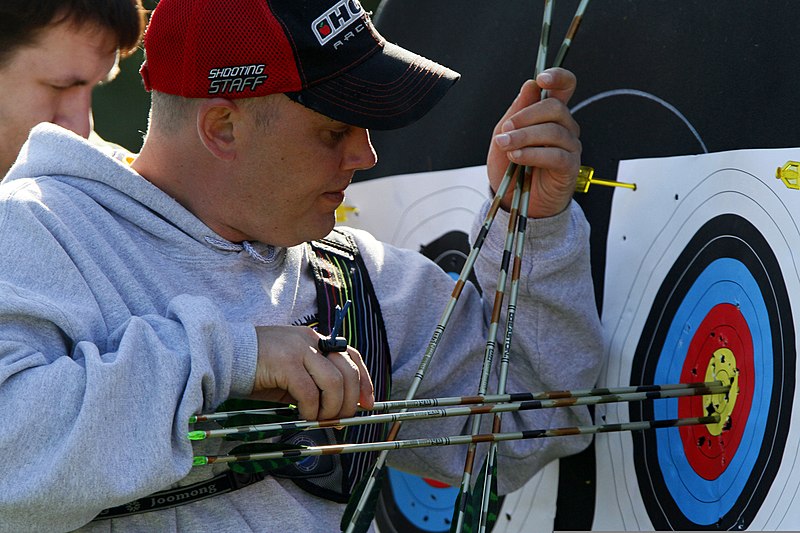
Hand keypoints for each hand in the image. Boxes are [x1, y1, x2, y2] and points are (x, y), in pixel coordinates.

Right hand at [251, 325, 374, 419]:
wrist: (224, 356)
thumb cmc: (257, 369)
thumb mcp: (292, 372)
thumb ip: (314, 384)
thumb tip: (337, 410)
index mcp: (314, 340)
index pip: (352, 356)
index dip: (364, 381)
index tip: (368, 403)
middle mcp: (311, 341)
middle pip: (348, 372)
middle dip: (349, 401)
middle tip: (339, 419)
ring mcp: (299, 350)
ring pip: (334, 382)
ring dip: (330, 408)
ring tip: (318, 419)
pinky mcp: (285, 363)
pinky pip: (309, 392)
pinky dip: (310, 409)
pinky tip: (302, 415)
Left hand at [487, 67, 580, 217]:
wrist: (514, 200)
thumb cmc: (511, 167)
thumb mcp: (504, 134)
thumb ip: (516, 110)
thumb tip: (529, 85)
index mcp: (550, 114)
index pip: (565, 87)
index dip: (558, 77)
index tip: (541, 79)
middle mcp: (565, 127)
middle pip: (555, 107)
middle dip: (526, 116)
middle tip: (506, 130)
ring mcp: (570, 146)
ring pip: (553, 130)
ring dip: (524, 136)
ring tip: (505, 145)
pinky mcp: (570, 166)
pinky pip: (555, 154)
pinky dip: (533, 153)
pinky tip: (517, 157)